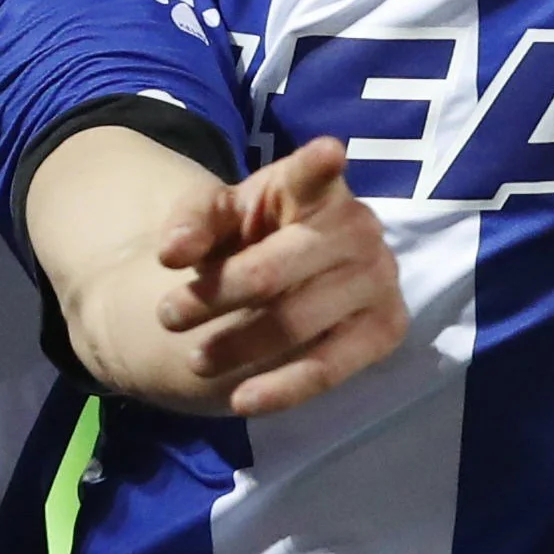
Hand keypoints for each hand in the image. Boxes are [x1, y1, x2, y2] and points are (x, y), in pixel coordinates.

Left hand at [146, 138, 405, 416]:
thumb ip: (191, 223)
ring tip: (195, 359)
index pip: (315, 174)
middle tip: (167, 315)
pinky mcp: (386, 328)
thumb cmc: (249, 238)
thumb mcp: (214, 219)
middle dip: (216, 296)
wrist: (281, 284)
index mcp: (315, 187)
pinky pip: (330, 367)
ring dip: (239, 345)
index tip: (327, 154)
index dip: (320, 166)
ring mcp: (379, 278)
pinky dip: (284, 388)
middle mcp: (358, 227)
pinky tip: (242, 400)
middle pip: (275, 270)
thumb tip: (172, 251)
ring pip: (297, 322)